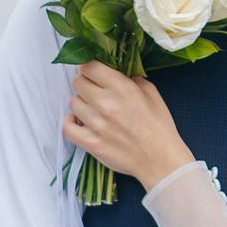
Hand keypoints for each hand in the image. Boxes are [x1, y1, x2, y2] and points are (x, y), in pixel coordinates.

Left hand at [63, 64, 194, 190]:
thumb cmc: (160, 126)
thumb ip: (133, 79)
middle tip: (93, 90)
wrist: (160, 159)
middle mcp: (105, 103)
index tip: (93, 72)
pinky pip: (67, 127)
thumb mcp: (152, 93)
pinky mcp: (90, 143)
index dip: (89, 67)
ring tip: (92, 109)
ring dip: (81, 103)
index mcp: (121, 87)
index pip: (89, 66)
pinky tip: (78, 122)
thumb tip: (118, 74)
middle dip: (84, 83)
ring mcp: (95, 124)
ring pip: (73, 103)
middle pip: (77, 82)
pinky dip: (69, 123)